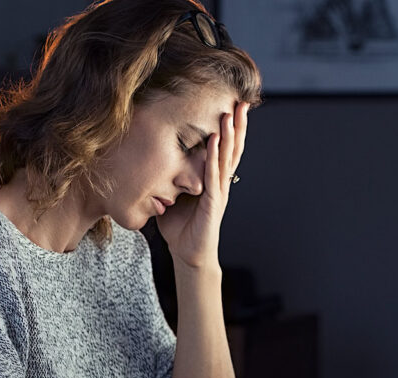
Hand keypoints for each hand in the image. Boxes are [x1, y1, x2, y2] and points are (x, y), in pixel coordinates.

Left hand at [157, 101, 248, 268]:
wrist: (189, 254)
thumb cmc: (181, 227)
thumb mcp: (173, 196)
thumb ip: (170, 178)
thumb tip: (153, 160)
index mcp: (214, 180)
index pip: (225, 149)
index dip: (231, 129)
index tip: (234, 106)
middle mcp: (221, 183)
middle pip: (233, 148)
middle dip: (238, 125)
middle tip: (243, 102)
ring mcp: (219, 191)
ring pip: (227, 158)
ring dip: (229, 135)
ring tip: (231, 114)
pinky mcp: (213, 202)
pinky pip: (214, 175)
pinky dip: (215, 156)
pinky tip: (215, 140)